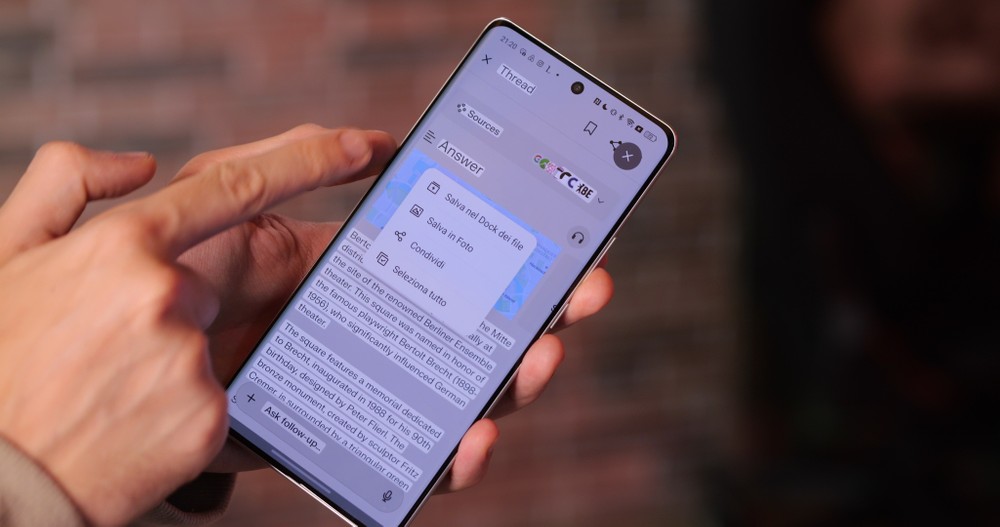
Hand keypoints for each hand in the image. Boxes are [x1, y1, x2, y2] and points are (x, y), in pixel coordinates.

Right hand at [0, 125, 393, 525]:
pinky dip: (179, 410)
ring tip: (101, 397)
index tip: (361, 148)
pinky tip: (128, 427)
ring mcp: (191, 356)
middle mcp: (165, 293)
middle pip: (209, 288)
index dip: (309, 161)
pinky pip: (217, 398)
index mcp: (121, 243)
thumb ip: (64, 185)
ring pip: (208, 345)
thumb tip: (139, 164)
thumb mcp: (7, 255)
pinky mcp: (210, 417)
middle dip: (169, 315)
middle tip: (102, 355)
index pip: (236, 186)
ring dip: (166, 365)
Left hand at [172, 129, 613, 490]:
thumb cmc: (149, 287)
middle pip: (468, 328)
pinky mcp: (337, 445)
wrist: (97, 380)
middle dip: (536, 312)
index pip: (442, 261)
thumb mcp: (219, 202)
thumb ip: (285, 163)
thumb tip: (375, 148)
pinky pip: (409, 456)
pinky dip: (452, 453)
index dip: (507, 250)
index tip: (561, 238)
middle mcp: (361, 332)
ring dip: (511, 379)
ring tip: (540, 361)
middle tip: (584, 295)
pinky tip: (471, 438)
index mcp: (343, 276)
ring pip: (454, 391)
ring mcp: (354, 389)